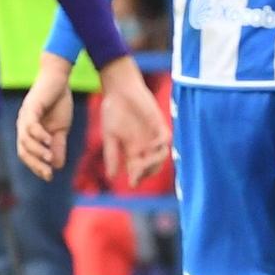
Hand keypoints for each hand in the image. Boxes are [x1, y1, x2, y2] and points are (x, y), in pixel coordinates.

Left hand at [15, 54, 77, 181]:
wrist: (59, 80)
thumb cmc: (58, 103)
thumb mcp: (61, 129)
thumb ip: (57, 146)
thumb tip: (57, 166)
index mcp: (29, 133)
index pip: (27, 155)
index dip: (36, 167)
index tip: (49, 177)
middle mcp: (23, 126)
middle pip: (23, 151)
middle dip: (35, 164)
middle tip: (48, 174)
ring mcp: (25, 117)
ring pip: (25, 141)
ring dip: (37, 152)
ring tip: (49, 158)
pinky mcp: (31, 107)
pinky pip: (31, 125)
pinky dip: (39, 135)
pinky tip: (49, 140)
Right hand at [95, 55, 169, 186]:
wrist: (119, 90)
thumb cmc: (113, 111)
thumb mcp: (109, 136)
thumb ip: (112, 155)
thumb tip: (112, 177)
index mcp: (133, 150)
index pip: (139, 170)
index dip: (137, 178)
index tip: (132, 184)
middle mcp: (145, 145)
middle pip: (153, 166)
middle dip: (146, 173)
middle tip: (136, 174)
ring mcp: (153, 135)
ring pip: (161, 155)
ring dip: (153, 162)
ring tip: (140, 165)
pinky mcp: (159, 123)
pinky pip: (165, 138)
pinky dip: (160, 145)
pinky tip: (151, 147)